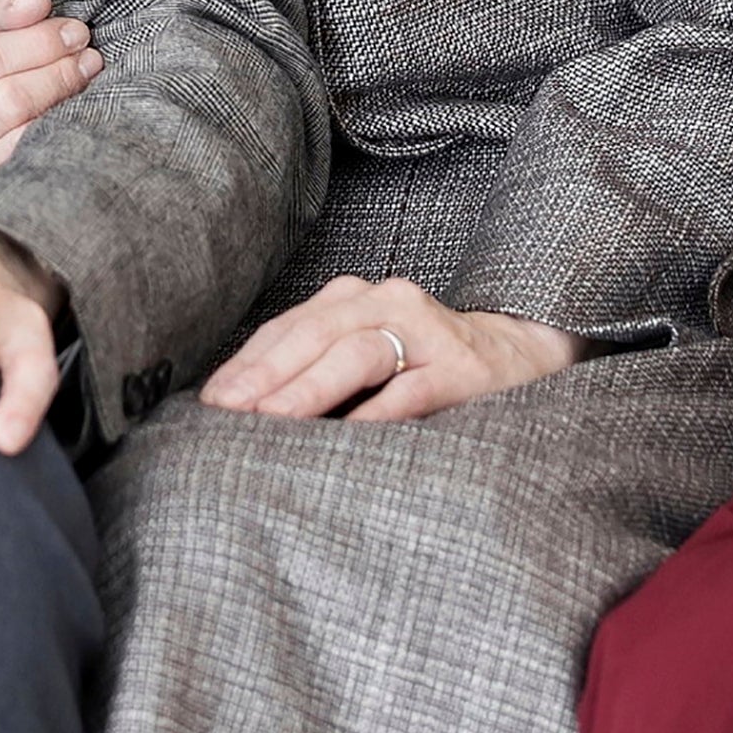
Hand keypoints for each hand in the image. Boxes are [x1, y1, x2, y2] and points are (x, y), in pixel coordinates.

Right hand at [0, 0, 100, 188]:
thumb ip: (5, 11)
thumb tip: (34, 2)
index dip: (33, 40)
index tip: (71, 30)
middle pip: (5, 97)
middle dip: (53, 67)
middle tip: (85, 51)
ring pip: (22, 129)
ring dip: (63, 96)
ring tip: (86, 74)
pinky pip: (37, 161)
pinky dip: (64, 131)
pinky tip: (80, 114)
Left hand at [203, 276, 578, 424]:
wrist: (521, 356)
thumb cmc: (425, 364)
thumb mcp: (368, 353)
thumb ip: (316, 367)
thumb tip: (243, 409)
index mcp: (354, 298)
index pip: (287, 328)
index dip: (246, 363)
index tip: (211, 401)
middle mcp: (386, 302)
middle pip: (313, 335)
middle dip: (264, 375)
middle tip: (226, 412)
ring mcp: (428, 332)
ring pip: (357, 354)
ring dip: (309, 388)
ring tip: (271, 420)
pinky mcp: (463, 369)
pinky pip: (413, 389)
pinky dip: (378, 411)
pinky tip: (348, 433)